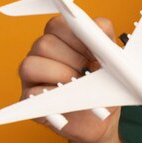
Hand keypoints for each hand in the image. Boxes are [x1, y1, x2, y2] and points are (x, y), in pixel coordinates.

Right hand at [19, 15, 119, 142]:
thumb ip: (106, 39)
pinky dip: (52, 95)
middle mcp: (43, 54)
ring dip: (60, 75)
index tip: (94, 50)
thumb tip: (99, 29)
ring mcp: (32, 76)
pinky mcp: (28, 99)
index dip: (75, 36)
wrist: (102, 117)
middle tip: (87, 70)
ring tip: (78, 84)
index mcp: (62, 39)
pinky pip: (31, 92)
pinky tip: (68, 98)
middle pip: (44, 44)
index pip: (56, 24)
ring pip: (31, 65)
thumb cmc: (105, 84)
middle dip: (71, 58)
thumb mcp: (113, 60)